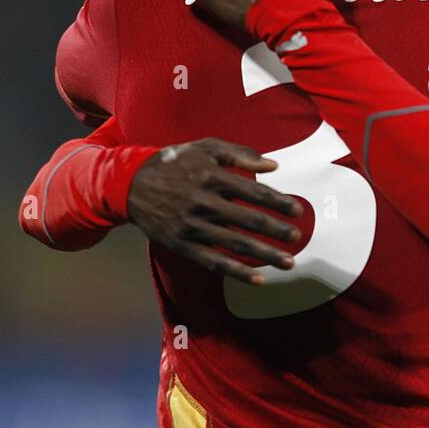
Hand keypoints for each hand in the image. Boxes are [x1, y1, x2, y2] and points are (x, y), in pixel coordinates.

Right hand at [127, 137, 303, 285]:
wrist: (130, 184)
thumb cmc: (175, 163)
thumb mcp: (205, 148)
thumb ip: (239, 154)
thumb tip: (274, 164)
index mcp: (211, 176)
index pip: (254, 192)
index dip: (278, 202)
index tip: (298, 211)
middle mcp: (203, 202)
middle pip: (249, 220)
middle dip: (277, 231)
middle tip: (298, 238)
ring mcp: (192, 226)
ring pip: (235, 244)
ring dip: (265, 255)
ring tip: (289, 263)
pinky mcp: (182, 245)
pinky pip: (214, 262)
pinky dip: (237, 272)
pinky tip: (259, 280)